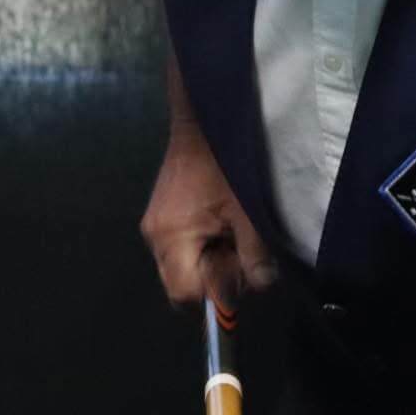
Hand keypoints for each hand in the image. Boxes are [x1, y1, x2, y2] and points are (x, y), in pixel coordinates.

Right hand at [141, 133, 275, 308]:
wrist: (203, 121)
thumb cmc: (225, 164)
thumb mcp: (247, 211)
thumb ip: (254, 254)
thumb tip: (261, 285)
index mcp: (172, 238)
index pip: (185, 292)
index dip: (216, 291)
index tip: (239, 269)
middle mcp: (155, 237)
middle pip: (180, 283)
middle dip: (213, 278)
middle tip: (239, 251)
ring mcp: (155, 225)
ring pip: (181, 266)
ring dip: (210, 261)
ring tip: (232, 233)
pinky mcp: (161, 215)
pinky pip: (180, 247)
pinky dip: (202, 245)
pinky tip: (221, 224)